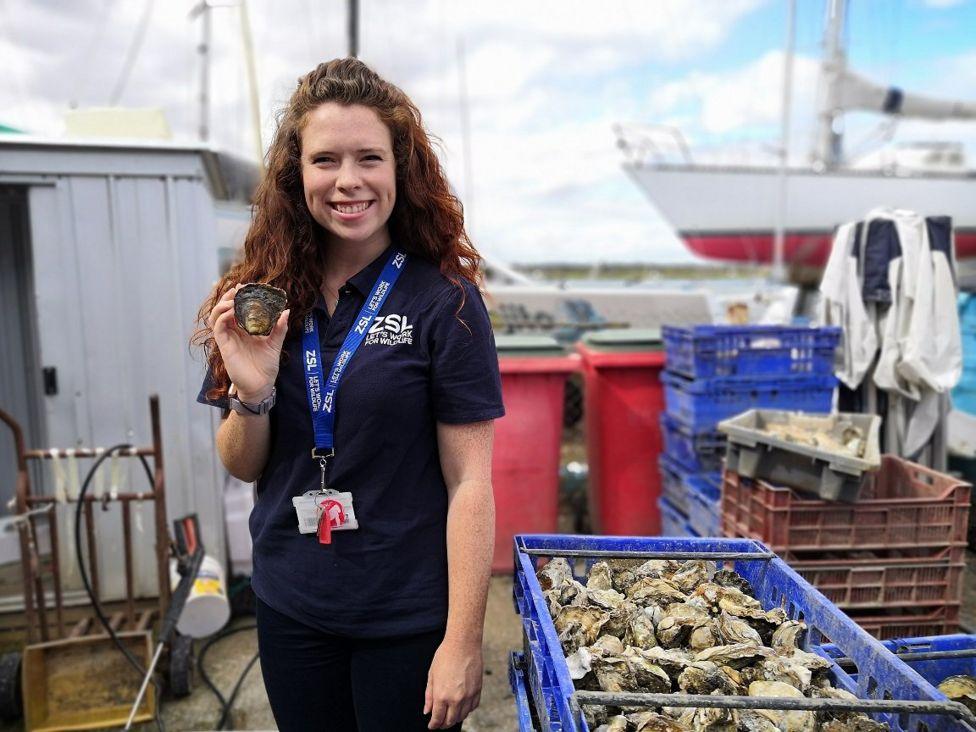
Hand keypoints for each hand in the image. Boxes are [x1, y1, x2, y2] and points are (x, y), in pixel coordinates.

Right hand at [207, 284, 289, 400]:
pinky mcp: (224, 346)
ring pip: (216, 316)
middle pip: (224, 309)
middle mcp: (234, 332)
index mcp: (244, 330)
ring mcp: (228, 339)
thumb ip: (279, 328)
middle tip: (239, 288)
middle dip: (229, 296)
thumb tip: (286, 311)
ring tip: (233, 298)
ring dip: (222, 305)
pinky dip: (222, 317)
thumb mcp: (275, 344)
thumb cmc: (266, 367)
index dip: (238, 296)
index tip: (246, 286)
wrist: (261, 386)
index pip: (237, 308)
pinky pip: (218, 328)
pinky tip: (232, 312)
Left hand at [424, 638, 482, 728]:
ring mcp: (468, 695)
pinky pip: (473, 707)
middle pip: (450, 721)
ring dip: (455, 718)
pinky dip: (467, 710)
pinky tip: (462, 706)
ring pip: (462, 716)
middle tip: (439, 723)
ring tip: (450, 714)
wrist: (463, 644)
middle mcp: (456, 699)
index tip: (431, 726)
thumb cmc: (445, 656)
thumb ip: (429, 696)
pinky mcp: (478, 690)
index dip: (433, 725)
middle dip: (443, 724)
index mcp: (442, 695)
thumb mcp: (431, 675)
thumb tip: (427, 710)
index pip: (437, 718)